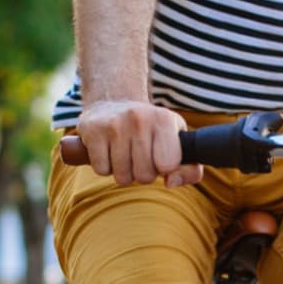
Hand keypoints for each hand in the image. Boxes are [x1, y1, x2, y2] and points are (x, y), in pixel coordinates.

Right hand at [75, 100, 203, 188]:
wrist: (113, 101)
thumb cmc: (151, 130)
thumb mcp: (177, 141)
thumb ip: (190, 169)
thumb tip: (171, 182)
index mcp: (163, 119)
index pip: (168, 166)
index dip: (164, 168)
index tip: (160, 157)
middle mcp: (139, 118)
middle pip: (144, 176)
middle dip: (142, 173)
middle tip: (139, 155)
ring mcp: (114, 123)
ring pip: (122, 177)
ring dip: (123, 172)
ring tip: (124, 152)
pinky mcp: (92, 130)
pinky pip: (102, 170)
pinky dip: (105, 167)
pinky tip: (108, 150)